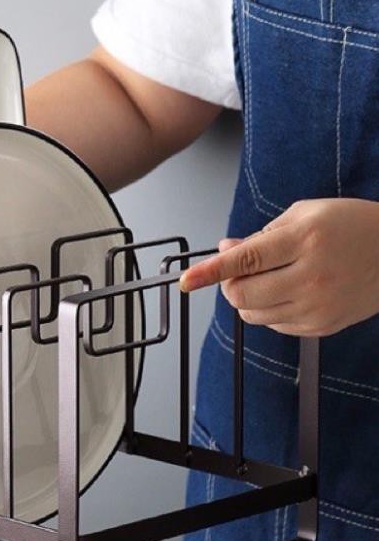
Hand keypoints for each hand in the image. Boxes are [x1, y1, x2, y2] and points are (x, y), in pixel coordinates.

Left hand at [179, 198, 378, 336]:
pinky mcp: (321, 326)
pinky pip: (273, 325)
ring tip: (267, 278)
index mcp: (304, 241)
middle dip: (228, 283)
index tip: (186, 280)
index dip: (209, 272)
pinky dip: (268, 309)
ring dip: (246, 298)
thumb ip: (260, 235)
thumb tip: (226, 250)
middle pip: (240, 295)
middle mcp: (310, 277)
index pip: (243, 261)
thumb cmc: (352, 227)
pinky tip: (288, 291)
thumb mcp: (306, 214)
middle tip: (238, 270)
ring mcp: (316, 306)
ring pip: (252, 314)